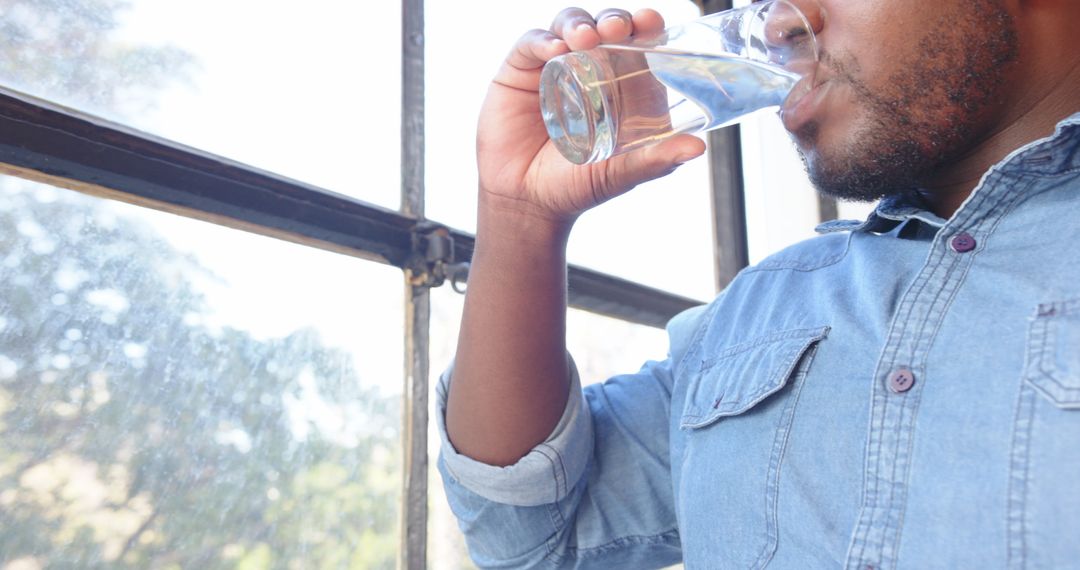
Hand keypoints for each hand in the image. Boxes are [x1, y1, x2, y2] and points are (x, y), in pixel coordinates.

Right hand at [476, 8, 706, 228]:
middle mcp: (590, 69)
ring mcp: (554, 66)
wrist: (527, 202)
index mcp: (622, 85)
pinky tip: (553, 49)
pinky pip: (532, 43)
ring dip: (579, 23)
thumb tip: (697, 148)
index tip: (651, 23)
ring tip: (585, 38)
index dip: (645, 26)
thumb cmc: (578, 186)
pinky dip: (543, 40)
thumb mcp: (621, 174)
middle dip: (614, 20)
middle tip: (617, 30)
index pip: (638, 42)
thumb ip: (656, 161)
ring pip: (570, 25)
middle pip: (605, 26)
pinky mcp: (521, 70)